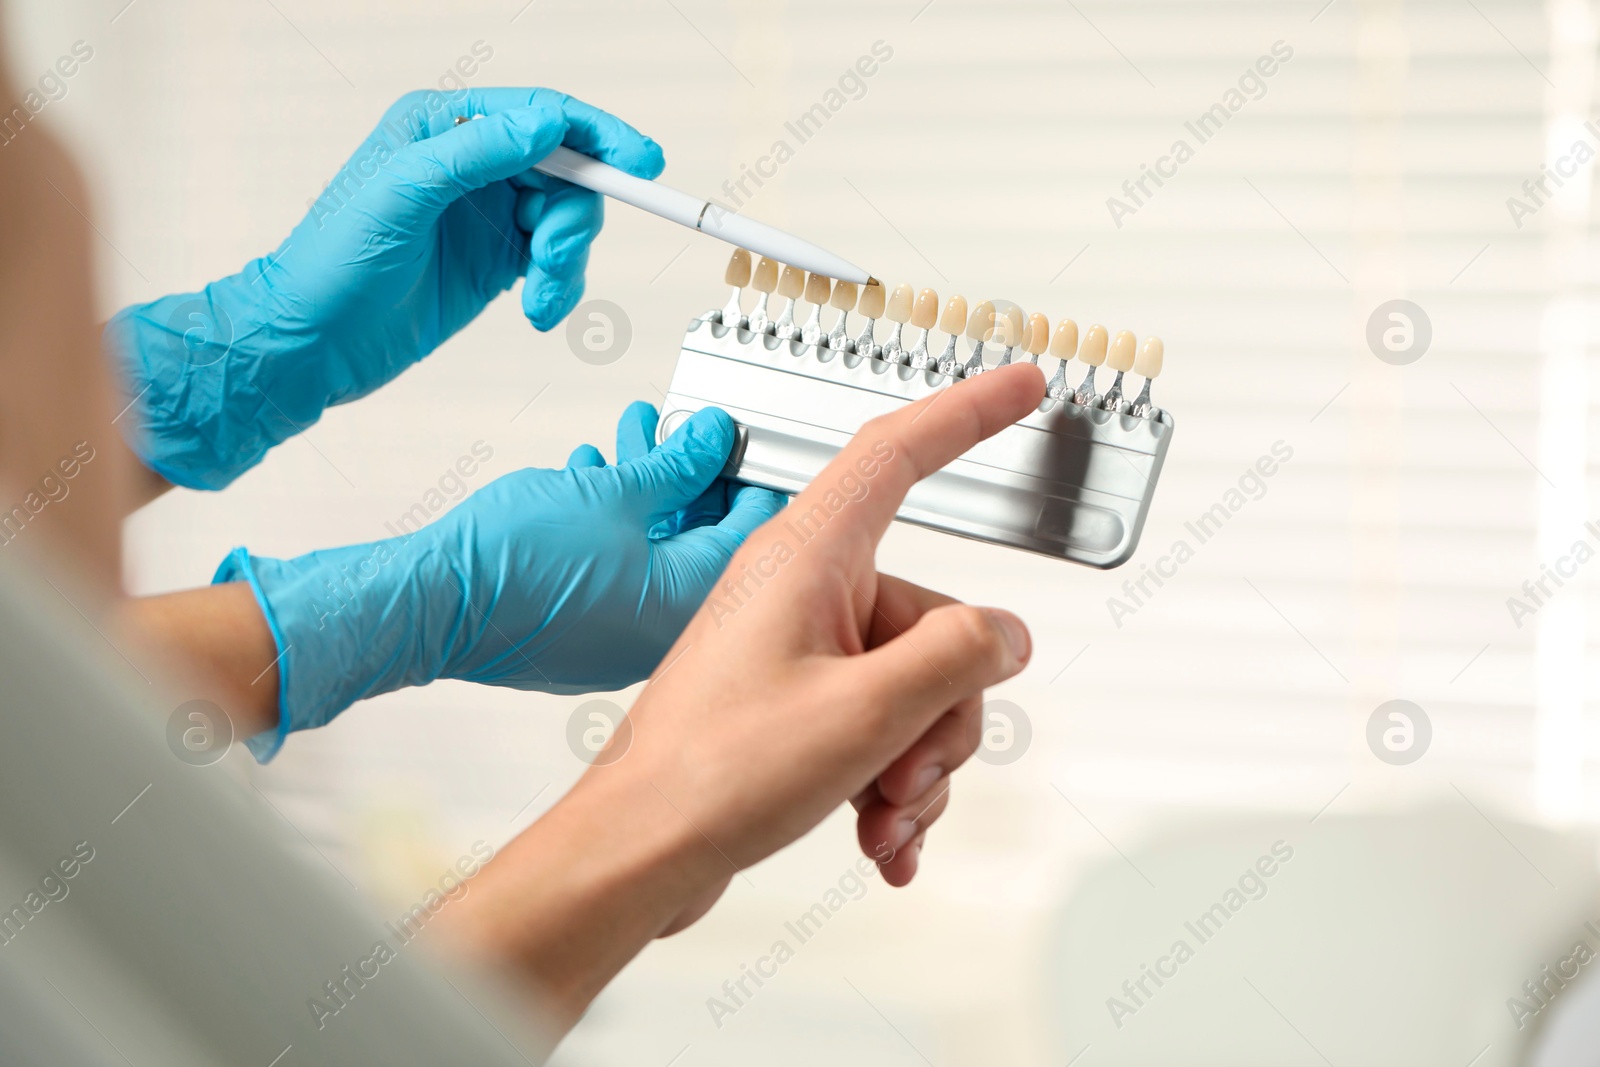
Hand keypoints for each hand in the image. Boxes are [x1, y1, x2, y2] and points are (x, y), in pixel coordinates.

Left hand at [105, 88, 662, 489]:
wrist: (313, 343)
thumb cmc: (333, 262)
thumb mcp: (402, 193)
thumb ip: (474, 150)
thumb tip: (545, 122)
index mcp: (443, 125)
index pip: (541, 115)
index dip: (598, 136)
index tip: (641, 164)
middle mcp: (470, 162)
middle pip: (566, 171)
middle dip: (572, 217)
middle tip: (549, 258)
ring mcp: (486, 213)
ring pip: (565, 221)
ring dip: (564, 261)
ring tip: (538, 296)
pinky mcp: (495, 261)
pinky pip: (554, 262)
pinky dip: (558, 287)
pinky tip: (536, 310)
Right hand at [217, 402, 782, 758]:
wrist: (431, 605)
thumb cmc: (513, 566)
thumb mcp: (612, 492)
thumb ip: (673, 464)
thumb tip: (709, 440)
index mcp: (688, 602)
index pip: (754, 534)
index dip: (750, 473)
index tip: (743, 439)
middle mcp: (662, 631)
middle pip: (704, 539)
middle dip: (692, 472)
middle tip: (683, 428)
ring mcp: (621, 638)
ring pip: (656, 549)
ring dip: (648, 487)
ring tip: (633, 433)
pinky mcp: (584, 634)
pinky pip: (620, 570)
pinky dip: (615, 522)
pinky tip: (591, 475)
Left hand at [442, 363, 1044, 1020]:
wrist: (639, 849)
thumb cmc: (711, 771)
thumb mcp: (865, 712)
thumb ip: (955, 659)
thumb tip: (1004, 634)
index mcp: (808, 557)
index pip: (899, 452)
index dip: (968, 411)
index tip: (1021, 384)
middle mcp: (803, 590)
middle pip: (935, 617)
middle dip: (942, 711)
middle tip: (905, 770)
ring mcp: (798, 647)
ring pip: (913, 683)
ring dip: (915, 762)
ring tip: (879, 815)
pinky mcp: (794, 701)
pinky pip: (879, 723)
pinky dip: (890, 782)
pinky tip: (882, 843)